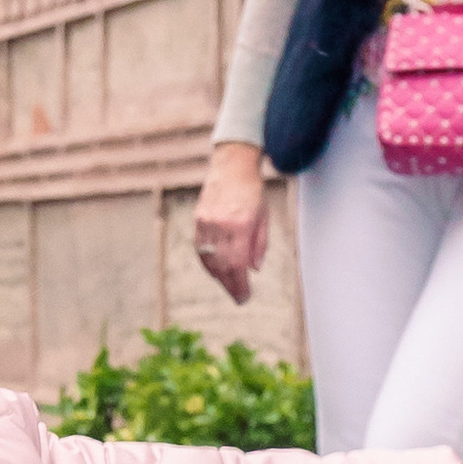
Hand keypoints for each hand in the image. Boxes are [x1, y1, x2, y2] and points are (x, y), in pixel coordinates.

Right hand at [195, 144, 269, 305]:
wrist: (232, 165)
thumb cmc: (253, 190)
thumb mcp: (264, 216)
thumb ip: (259, 244)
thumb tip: (253, 269)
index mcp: (241, 224)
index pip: (238, 264)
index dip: (240, 285)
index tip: (244, 297)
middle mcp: (221, 225)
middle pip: (222, 266)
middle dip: (230, 285)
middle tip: (238, 298)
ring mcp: (206, 222)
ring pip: (209, 259)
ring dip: (219, 276)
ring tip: (229, 285)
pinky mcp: (198, 219)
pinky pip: (201, 249)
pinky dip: (209, 263)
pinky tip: (216, 269)